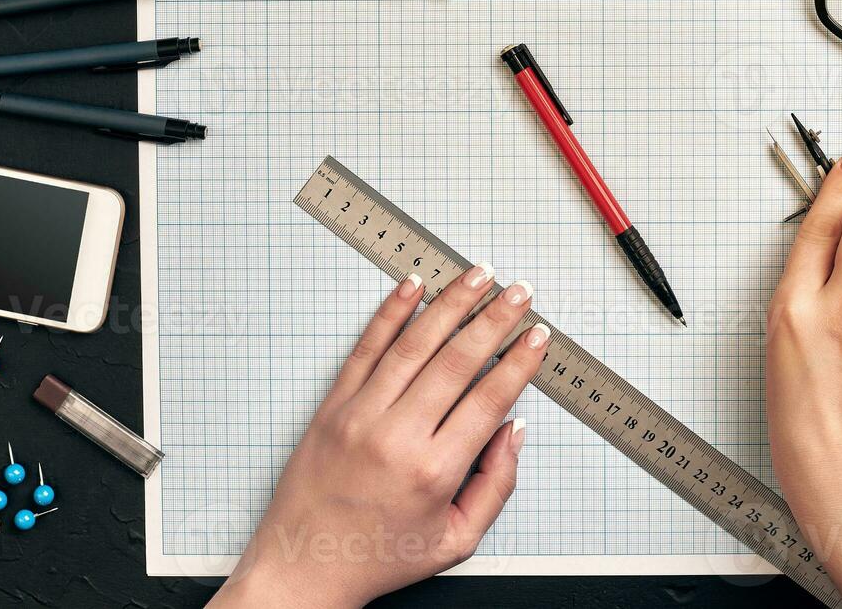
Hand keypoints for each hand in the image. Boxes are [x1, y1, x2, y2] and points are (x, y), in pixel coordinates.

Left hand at [209, 264, 548, 608]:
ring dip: (450, 303)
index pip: (489, 399)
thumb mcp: (455, 540)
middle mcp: (397, 436)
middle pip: (457, 361)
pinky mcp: (333, 406)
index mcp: (433, 472)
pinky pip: (366, 348)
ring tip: (476, 275)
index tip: (537, 336)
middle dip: (494, 319)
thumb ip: (495, 485)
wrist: (304, 566)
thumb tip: (513, 430)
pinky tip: (412, 286)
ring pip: (414, 344)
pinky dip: (390, 312)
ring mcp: (360, 415)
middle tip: (519, 292)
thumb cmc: (379, 556)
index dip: (519, 362)